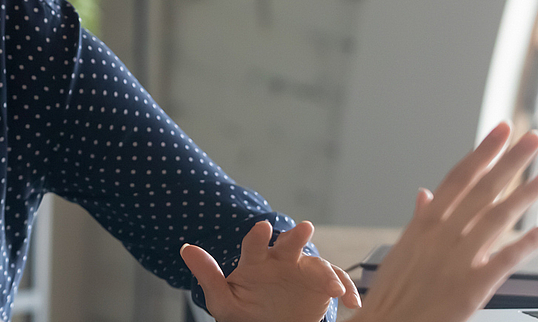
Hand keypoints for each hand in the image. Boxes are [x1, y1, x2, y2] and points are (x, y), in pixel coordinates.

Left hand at [181, 220, 359, 321]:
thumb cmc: (244, 311)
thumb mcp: (223, 300)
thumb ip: (208, 275)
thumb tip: (186, 249)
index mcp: (256, 261)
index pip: (255, 244)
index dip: (258, 235)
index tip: (261, 227)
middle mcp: (282, 261)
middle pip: (290, 245)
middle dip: (297, 237)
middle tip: (305, 228)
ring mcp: (304, 272)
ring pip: (318, 266)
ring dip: (327, 274)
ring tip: (333, 288)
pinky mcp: (323, 286)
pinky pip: (338, 284)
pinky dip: (347, 291)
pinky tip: (351, 302)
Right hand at [350, 122, 537, 321]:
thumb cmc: (393, 294)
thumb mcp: (401, 249)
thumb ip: (419, 219)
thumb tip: (424, 193)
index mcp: (424, 225)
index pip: (458, 179)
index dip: (481, 154)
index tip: (499, 132)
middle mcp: (441, 236)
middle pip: (482, 190)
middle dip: (510, 162)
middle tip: (531, 139)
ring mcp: (457, 259)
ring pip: (498, 218)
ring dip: (527, 194)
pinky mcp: (473, 286)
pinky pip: (508, 259)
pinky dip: (530, 241)